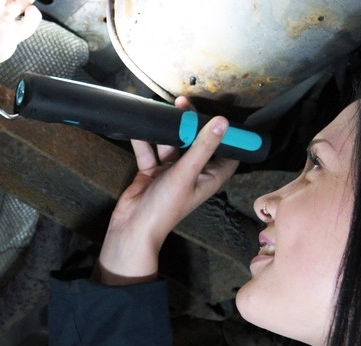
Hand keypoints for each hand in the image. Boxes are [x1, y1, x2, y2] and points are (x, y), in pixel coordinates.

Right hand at [96, 97, 240, 284]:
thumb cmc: (165, 207)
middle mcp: (193, 172)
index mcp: (209, 177)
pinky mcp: (152, 170)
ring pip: (172, 143)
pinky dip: (145, 139)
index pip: (227, 153)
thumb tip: (222, 122)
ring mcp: (171, 171)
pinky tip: (141, 125)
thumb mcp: (186, 173)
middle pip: (197, 143)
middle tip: (184, 103)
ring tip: (164, 109)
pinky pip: (150, 149)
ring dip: (167, 129)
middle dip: (191, 124)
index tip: (224, 114)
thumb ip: (203, 146)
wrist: (132, 226)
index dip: (228, 135)